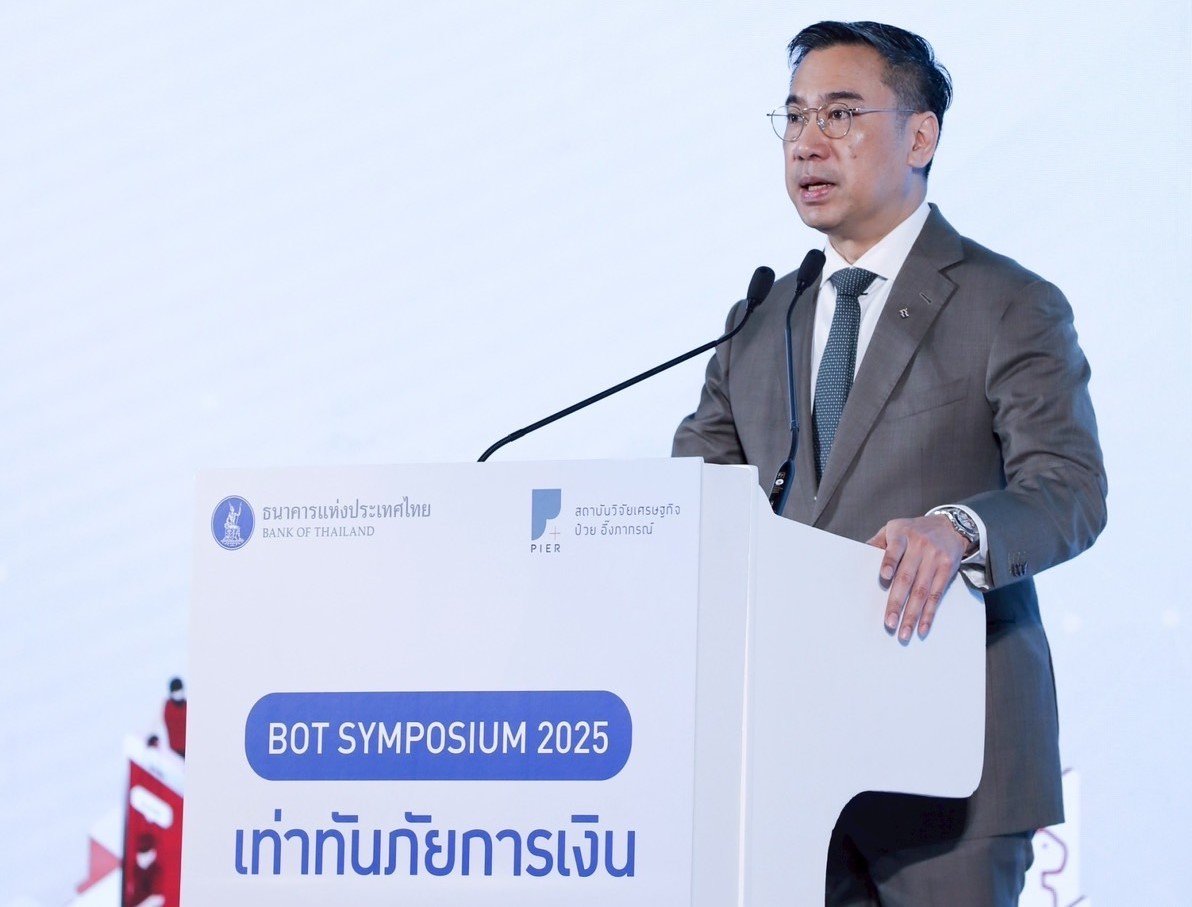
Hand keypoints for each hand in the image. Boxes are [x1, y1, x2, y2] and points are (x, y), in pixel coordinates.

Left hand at [866, 515, 966, 642]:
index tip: (884, 577)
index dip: (889, 562)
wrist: (950, 525)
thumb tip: (859, 555)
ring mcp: (935, 558)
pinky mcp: (947, 569)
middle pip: (907, 577)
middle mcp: (920, 546)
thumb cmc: (914, 530)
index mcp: (902, 535)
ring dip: (913, 615)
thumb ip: (878, 542)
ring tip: (903, 633)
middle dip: (897, 602)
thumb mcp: (895, 528)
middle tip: (889, 622)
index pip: (894, 549)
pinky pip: (937, 595)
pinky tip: (922, 628)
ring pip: (922, 591)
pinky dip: (929, 613)